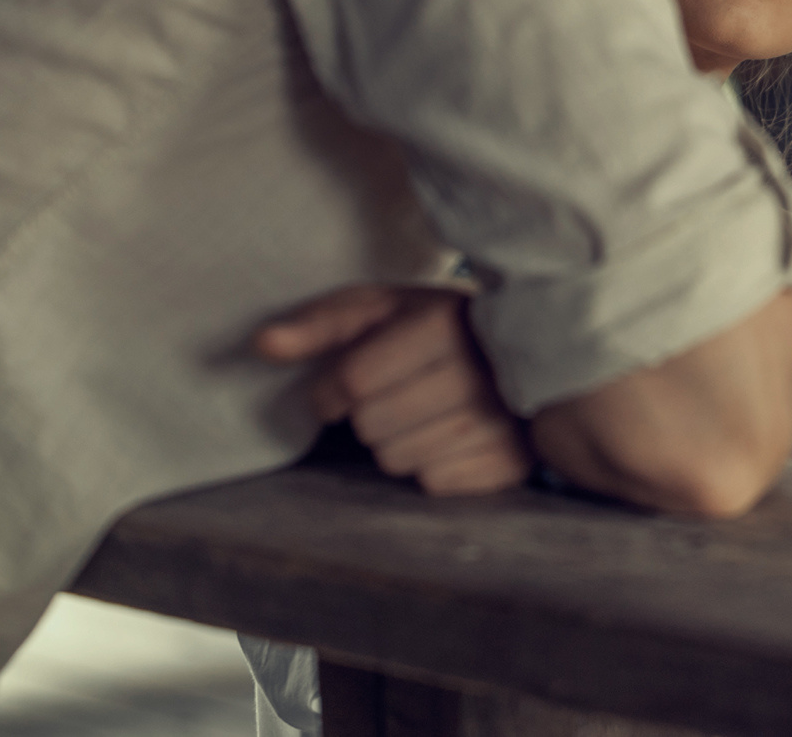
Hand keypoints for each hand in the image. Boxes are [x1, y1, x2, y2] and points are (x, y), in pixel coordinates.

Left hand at [254, 284, 531, 496]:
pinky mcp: (511, 461)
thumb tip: (261, 343)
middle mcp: (477, 374)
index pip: (353, 381)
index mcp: (442, 324)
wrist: (530, 348)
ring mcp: (498, 422)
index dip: (331, 389)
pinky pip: (434, 483)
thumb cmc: (437, 327)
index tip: (339, 386)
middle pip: (372, 427)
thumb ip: (321, 324)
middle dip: (368, 415)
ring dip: (396, 442)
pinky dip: (431, 465)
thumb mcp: (382, 308)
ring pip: (399, 461)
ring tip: (421, 414)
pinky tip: (448, 436)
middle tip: (393, 395)